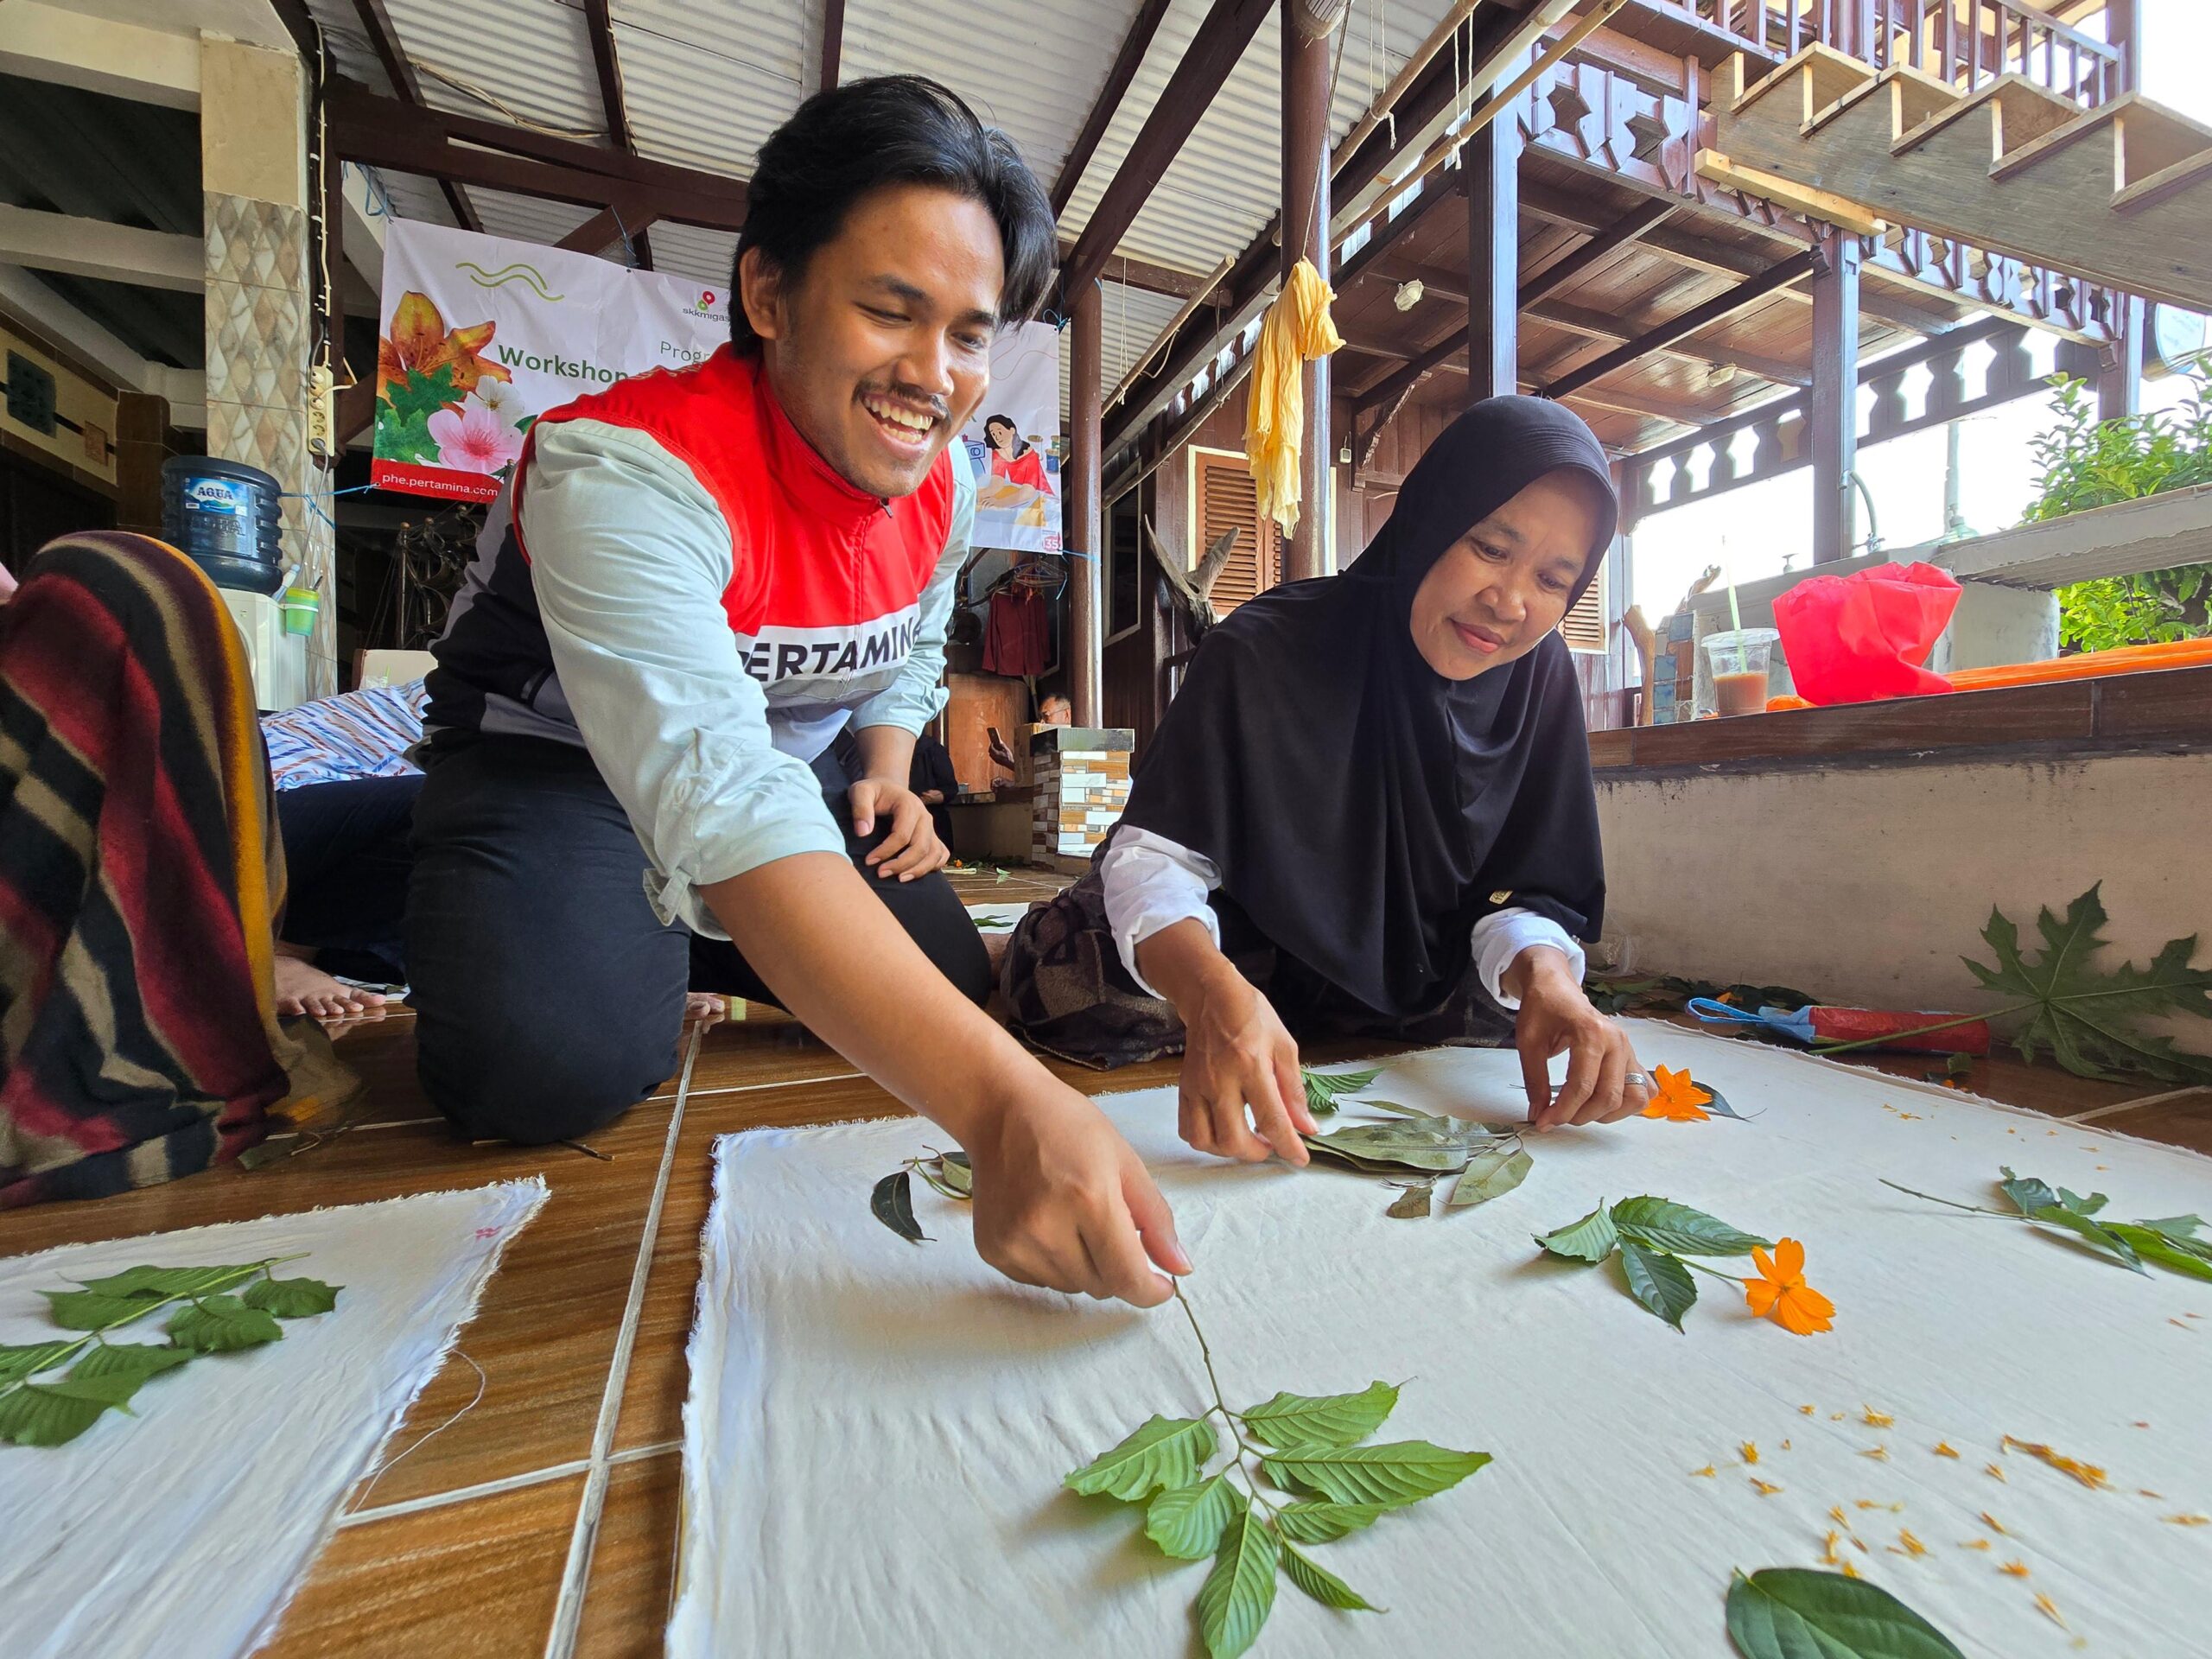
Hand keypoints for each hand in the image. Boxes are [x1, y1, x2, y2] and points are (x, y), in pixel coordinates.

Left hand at [849, 776, 948, 880]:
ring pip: (933, 854)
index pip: (902, 835)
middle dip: (901, 864)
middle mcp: (925, 817)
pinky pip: (941, 854)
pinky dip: (932, 866)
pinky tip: (915, 873)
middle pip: (920, 847)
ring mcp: (931, 827)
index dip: (886, 851)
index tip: (869, 861)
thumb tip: (863, 833)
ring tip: (899, 879)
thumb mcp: (860, 791)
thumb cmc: (873, 791)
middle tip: (881, 874)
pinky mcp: (932, 836)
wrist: (888, 788)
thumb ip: (860, 808)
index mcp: (909, 805)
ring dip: (918, 870)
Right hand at [967, 1087, 1189, 1304]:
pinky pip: (1040, 1281)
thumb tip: (1180, 1268)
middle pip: (1101, 1286)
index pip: (1126, 1277)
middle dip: (1118, 1268)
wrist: (998, 1111)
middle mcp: (1046, 1228)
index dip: (1150, 1290)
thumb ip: (1155, 1219)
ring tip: (1075, 1220)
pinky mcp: (993, 1250)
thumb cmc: (1066, 1126)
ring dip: (1086, 1267)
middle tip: (1111, 1227)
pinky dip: (1054, 1264)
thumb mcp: (1125, 1161)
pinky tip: (1047, 1224)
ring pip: (1071, 1287)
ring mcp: (1014, 1242)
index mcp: (1088, 1199)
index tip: (1161, 1284)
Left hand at [988, 734, 1017, 772]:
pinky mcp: (996, 762)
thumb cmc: (1009, 757)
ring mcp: (995, 760)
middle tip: (992, 745)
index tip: (992, 743)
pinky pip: (992, 757)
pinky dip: (992, 754)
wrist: (1010, 764)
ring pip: (990, 755)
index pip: (991, 748)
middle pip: (989, 751)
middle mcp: (995, 757)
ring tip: (994, 748)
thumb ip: (1003, 746)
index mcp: (997, 753)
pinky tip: (996, 753)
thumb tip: (1000, 742)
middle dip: (990, 748)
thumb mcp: (1007, 750)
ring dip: (991, 751)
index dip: (991, 745)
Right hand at [1175, 963, 1315, 1163]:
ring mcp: (1197, 1087)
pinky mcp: (1183, 1089)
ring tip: (1246, 1139)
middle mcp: (1220, 1080)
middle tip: (1271, 1145)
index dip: (1288, 1146)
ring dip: (1229, 1150)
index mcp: (1251, 1066)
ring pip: (1206, 1141)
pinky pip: (1188, 1130)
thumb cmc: (1252, 1017)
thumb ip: (1294, 1090)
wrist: (1211, 997)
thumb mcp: (1284, 1046)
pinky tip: (1222, 1131)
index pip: (1271, 1119)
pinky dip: (1206, 1141)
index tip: (1300, 1160)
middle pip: (1233, 1139)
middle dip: (1256, 1153)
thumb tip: (1307, 1127)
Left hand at [1507, 946, 1648, 1129]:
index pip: (1583, 1087)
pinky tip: (1602, 1102)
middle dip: (1581, 1116)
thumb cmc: (1543, 1008)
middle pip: (1609, 1097)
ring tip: (1580, 1110)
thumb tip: (1539, 1115)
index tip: (1543, 1122)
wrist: (1556, 987)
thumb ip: (1535, 1081)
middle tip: (1556, 1117)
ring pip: (1634, 1098)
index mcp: (1592, 1033)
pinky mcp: (1632, 1057)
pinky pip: (1644, 1089)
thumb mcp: (1529, 1042)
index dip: (1561, 1111)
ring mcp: (1629, 1050)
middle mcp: (1617, 1042)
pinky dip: (1628, 1104)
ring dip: (1608, 1114)